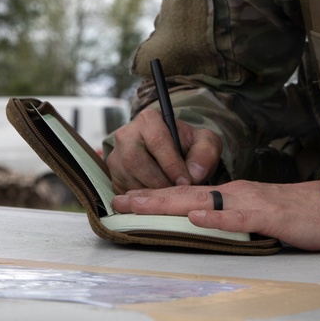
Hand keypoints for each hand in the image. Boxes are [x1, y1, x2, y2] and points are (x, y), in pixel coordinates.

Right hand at [106, 105, 222, 191]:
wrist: (174, 153)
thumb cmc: (189, 146)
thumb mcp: (205, 143)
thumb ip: (206, 152)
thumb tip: (195, 173)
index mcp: (149, 120)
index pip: (157, 141)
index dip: (172, 164)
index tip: (186, 181)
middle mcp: (126, 135)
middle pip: (135, 161)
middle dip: (159, 181)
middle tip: (176, 192)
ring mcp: (116, 157)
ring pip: (128, 179)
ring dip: (151, 193)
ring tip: (169, 196)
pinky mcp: (113, 177)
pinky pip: (124, 192)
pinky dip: (142, 200)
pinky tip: (157, 200)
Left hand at [111, 178, 319, 251]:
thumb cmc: (298, 215)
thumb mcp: (257, 219)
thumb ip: (231, 222)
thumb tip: (203, 230)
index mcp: (232, 196)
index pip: (187, 196)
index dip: (155, 199)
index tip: (126, 201)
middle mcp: (236, 194)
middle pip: (185, 196)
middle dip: (149, 198)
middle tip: (117, 200)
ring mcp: (251, 203)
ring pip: (204, 202)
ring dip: (170, 204)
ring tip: (141, 205)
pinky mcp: (269, 217)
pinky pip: (239, 217)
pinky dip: (217, 218)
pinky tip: (197, 219)